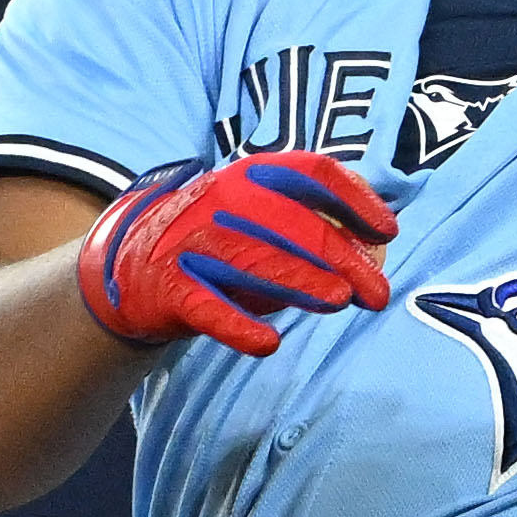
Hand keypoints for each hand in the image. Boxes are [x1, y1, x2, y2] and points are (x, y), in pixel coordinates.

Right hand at [78, 150, 397, 355]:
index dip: (354, 199)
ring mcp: (193, 244)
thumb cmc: (219, 242)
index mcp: (253, 177)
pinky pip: (207, 308)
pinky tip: (268, 344)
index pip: (311, 172)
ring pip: (254, 261)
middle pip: (293, 224)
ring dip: (300, 281)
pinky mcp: (170, 289)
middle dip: (341, 258)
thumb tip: (380, 248)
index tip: (387, 232)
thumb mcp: (264, 220)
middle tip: (378, 294)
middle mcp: (223, 201)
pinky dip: (237, 326)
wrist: (130, 264)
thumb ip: (318, 228)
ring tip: (339, 301)